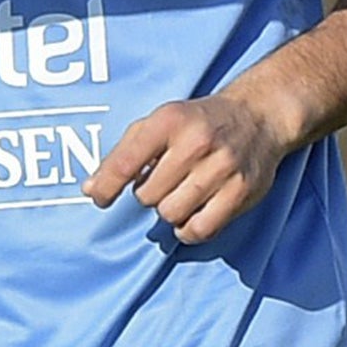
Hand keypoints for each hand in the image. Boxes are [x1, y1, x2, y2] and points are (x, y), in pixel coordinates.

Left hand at [82, 92, 295, 243]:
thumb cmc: (195, 123)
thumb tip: (90, 190)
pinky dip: (189, 229)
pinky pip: (200, 229)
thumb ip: (122, 154)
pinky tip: (190, 215)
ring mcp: (221, 167)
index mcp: (168, 121)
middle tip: (163, 181)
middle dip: (148, 193)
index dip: (106, 187)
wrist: (257, 117)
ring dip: (169, 210)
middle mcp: (195, 142)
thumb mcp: (157, 123)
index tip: (98, 199)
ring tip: (179, 193)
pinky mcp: (241, 191)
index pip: (125, 163)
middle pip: (147, 196)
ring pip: (171, 214)